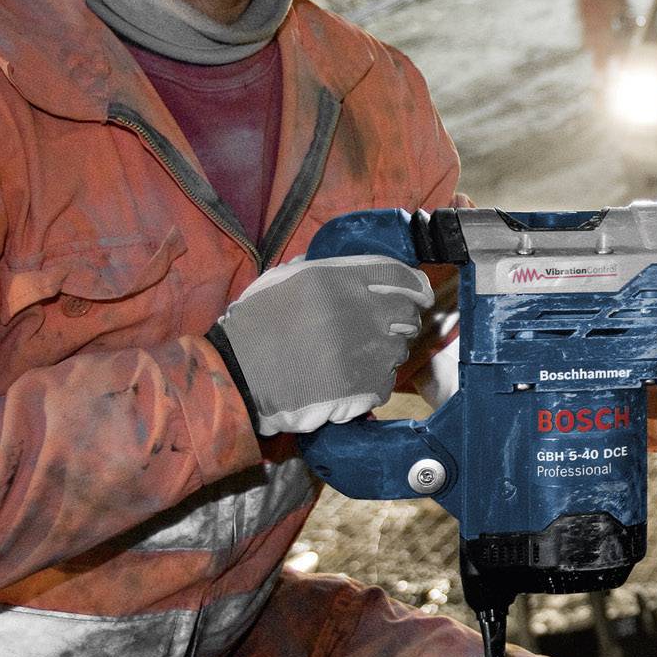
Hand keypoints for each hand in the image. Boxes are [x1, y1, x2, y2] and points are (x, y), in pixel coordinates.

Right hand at [208, 255, 432, 436]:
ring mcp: (365, 351)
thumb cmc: (254, 328)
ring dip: (383, 354)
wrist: (236, 377)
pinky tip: (348, 382)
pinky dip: (372, 383)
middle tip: (381, 331)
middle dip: (400, 322)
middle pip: (406, 314)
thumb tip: (355, 270)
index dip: (414, 286)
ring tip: (352, 359)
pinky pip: (386, 382)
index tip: (419, 295)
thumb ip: (323, 272)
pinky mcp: (364, 386)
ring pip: (398, 350)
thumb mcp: (283, 282)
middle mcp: (359, 311)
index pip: (398, 275)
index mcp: (339, 280)